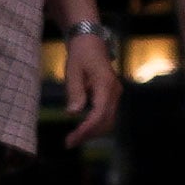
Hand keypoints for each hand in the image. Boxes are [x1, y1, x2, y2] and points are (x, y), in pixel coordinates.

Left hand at [50, 26, 118, 140]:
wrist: (91, 42)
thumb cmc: (80, 54)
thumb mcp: (73, 71)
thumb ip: (74, 92)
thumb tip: (73, 113)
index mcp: (105, 84)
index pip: (99, 114)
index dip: (86, 129)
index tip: (72, 139)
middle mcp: (114, 91)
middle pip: (106, 121)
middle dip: (88, 134)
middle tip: (69, 143)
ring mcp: (115, 94)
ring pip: (108, 121)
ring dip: (92, 131)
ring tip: (73, 138)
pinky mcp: (111, 96)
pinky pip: (106, 115)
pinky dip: (95, 125)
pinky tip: (81, 129)